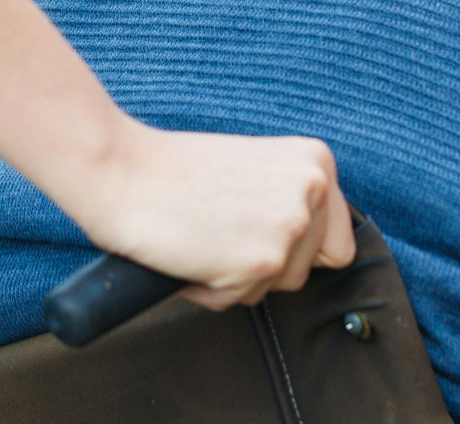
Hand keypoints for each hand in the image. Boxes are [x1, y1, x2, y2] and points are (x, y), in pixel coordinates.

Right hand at [74, 120, 355, 308]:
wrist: (121, 170)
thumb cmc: (173, 170)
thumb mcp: (254, 167)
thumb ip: (289, 196)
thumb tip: (311, 240)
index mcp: (315, 160)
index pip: (338, 237)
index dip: (298, 248)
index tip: (260, 234)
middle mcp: (313, 189)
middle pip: (310, 267)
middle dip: (266, 263)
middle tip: (220, 230)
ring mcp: (290, 226)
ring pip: (277, 286)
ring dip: (237, 276)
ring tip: (203, 238)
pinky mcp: (262, 261)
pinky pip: (241, 299)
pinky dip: (211, 289)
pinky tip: (190, 253)